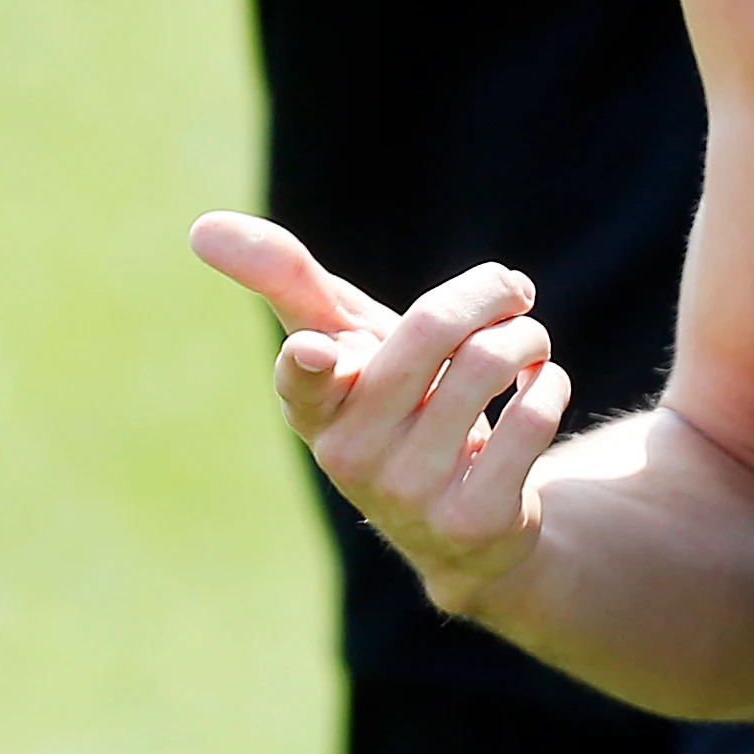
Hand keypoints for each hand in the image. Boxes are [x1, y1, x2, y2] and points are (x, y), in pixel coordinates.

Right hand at [190, 211, 567, 616]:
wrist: (462, 525)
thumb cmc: (396, 404)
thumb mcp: (346, 342)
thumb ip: (287, 281)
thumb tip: (202, 228)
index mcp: (313, 405)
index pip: (303, 380)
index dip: (311, 363)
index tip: (318, 351)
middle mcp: (350, 454)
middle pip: (432, 329)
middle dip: (489, 293)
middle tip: (513, 292)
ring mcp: (410, 494)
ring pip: (492, 363)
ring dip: (529, 335)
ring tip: (528, 344)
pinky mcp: (473, 520)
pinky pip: (534, 415)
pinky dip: (551, 382)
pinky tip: (538, 392)